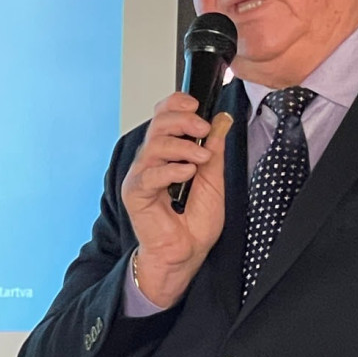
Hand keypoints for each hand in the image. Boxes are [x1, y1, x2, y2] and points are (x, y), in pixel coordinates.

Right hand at [121, 93, 233, 306]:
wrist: (187, 252)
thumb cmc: (196, 222)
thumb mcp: (214, 180)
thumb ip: (214, 151)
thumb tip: (221, 121)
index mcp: (169, 152)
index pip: (164, 115)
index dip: (176, 104)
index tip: (197, 105)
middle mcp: (152, 160)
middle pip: (158, 124)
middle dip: (183, 121)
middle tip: (203, 129)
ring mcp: (142, 176)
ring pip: (155, 145)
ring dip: (183, 147)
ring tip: (201, 159)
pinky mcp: (135, 193)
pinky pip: (150, 174)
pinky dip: (172, 169)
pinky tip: (188, 173)